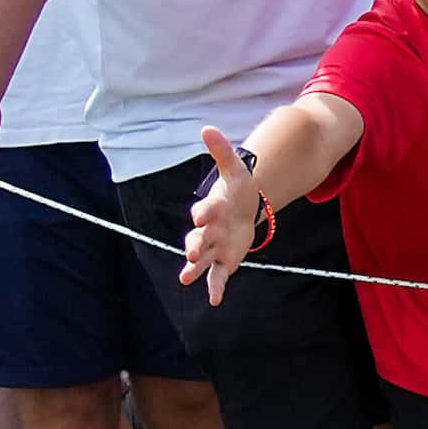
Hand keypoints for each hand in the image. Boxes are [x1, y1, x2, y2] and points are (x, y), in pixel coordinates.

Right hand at [179, 126, 266, 305]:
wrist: (242, 208)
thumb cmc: (236, 189)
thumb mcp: (235, 170)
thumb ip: (221, 151)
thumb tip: (207, 128)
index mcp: (211, 208)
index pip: (204, 210)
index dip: (203, 213)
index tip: (201, 215)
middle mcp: (207, 231)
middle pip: (197, 238)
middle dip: (194, 245)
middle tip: (190, 252)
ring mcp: (214, 247)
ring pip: (201, 260)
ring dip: (194, 268)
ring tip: (185, 278)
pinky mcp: (224, 260)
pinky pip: (217, 276)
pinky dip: (215, 288)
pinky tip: (215, 301)